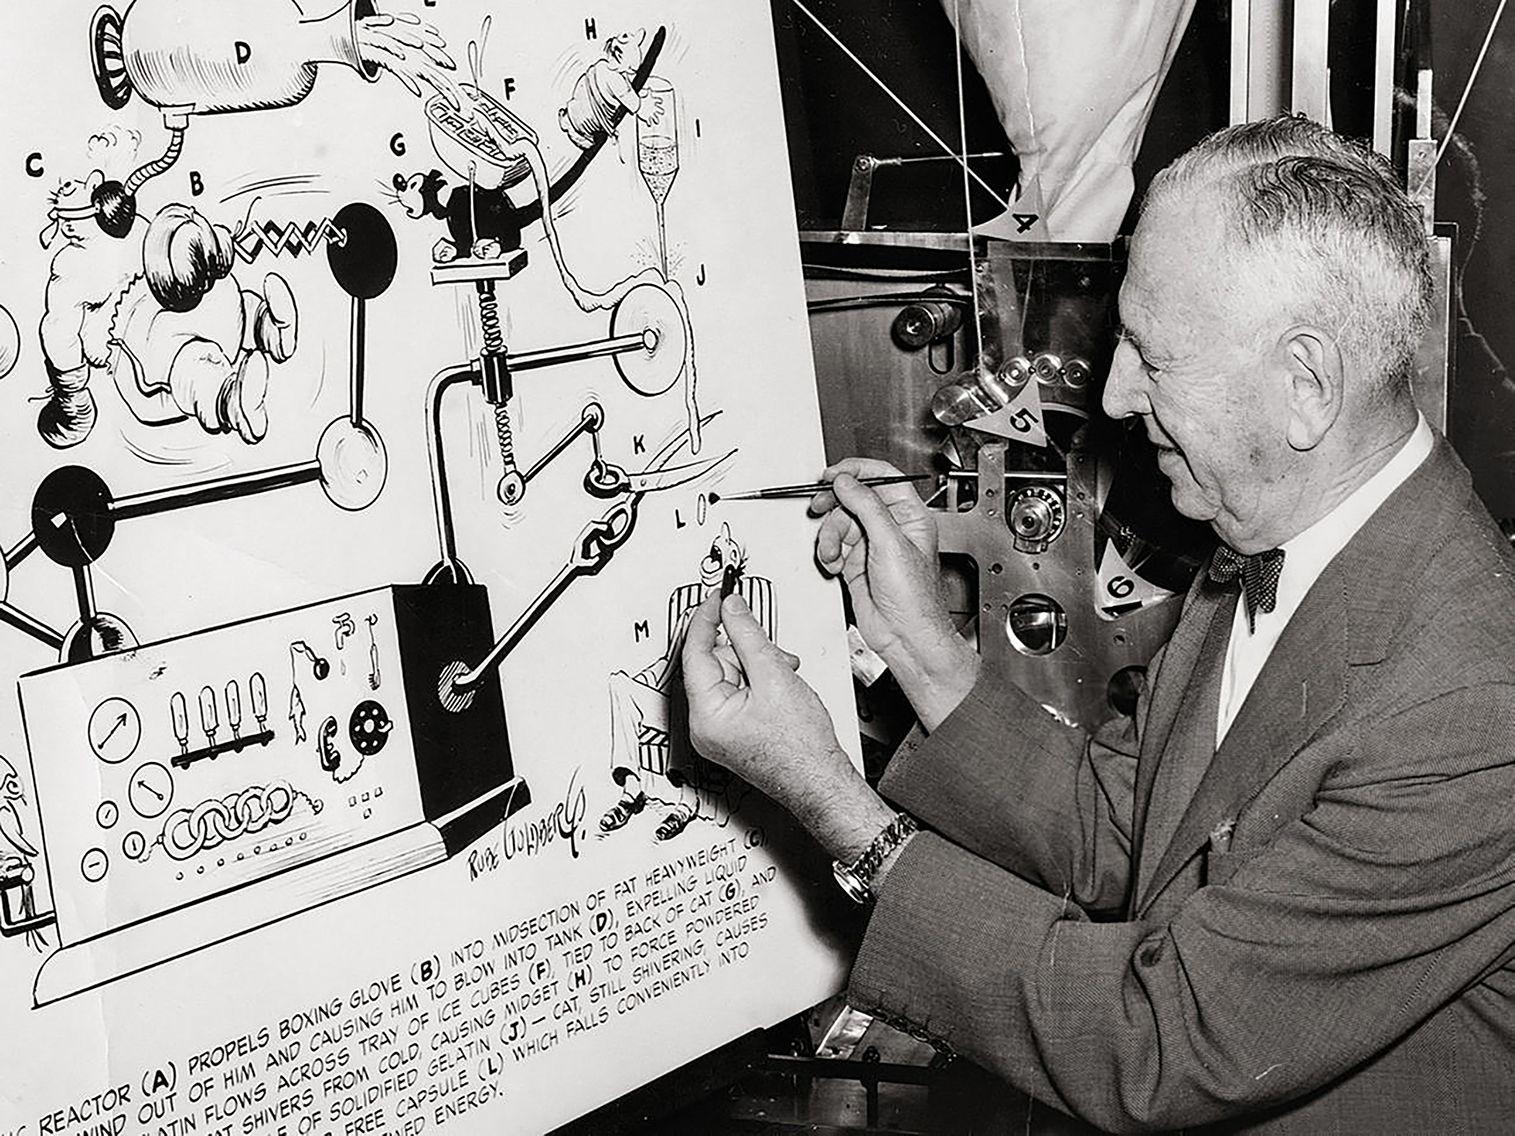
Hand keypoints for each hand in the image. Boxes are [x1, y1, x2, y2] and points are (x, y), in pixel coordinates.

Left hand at [682, 592, 894, 861]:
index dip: (708, 619)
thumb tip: (731, 608)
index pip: (695, 653)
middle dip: (746, 651)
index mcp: (706, 715)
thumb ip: (748, 635)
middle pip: (715, 663)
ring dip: (758, 666)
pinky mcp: (732, 733)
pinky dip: (759, 683)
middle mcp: (704, 726)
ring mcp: (718, 732)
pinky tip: (780, 688)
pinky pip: (737, 694)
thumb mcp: (774, 676)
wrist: (821, 782)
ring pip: (730, 676)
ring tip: (784, 676)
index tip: (718, 597)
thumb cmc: (801, 748)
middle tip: (774, 654)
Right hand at [810, 458, 977, 728]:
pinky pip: (833, 546)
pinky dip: (828, 553)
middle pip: (854, 499)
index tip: (834, 473)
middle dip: (835, 504)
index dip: (857, 471)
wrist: (904, 635)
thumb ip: (867, 507)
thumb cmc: (914, 597)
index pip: (883, 478)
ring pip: (839, 523)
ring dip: (829, 536)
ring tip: (832, 552)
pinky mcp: (856, 563)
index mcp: (909, 515)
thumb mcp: (890, 543)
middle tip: (819, 505)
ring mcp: (871, 545)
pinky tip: (834, 565)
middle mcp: (890, 527)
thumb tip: (847, 482)